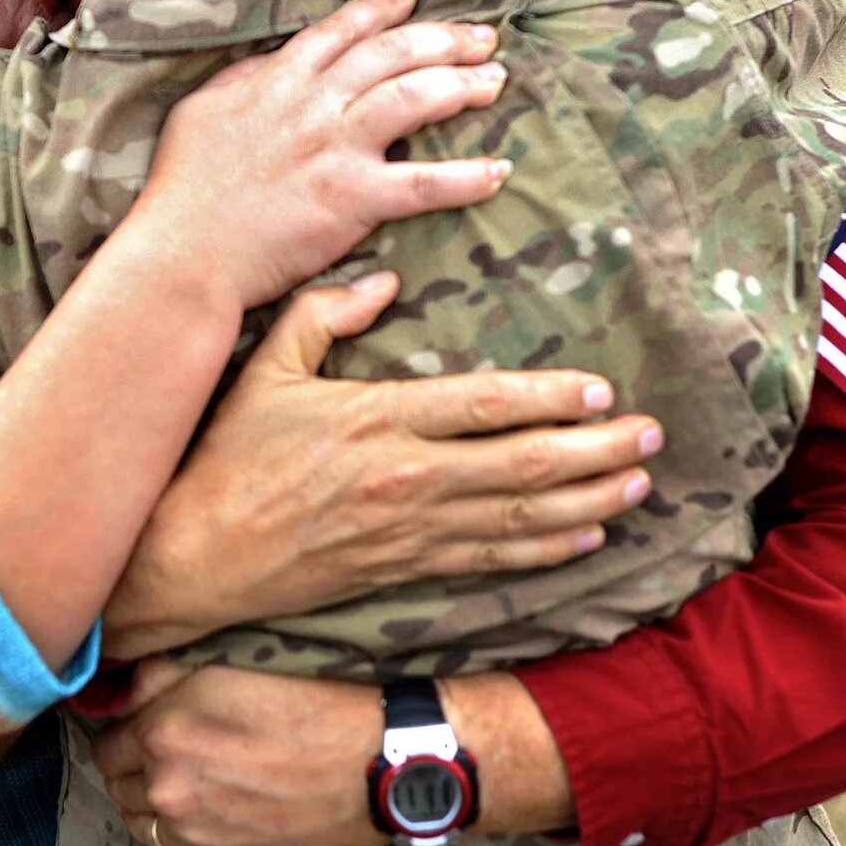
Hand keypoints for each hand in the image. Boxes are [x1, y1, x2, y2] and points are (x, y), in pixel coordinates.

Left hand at [97, 662, 572, 845]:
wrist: (376, 764)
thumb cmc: (312, 705)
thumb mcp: (231, 666)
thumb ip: (160, 676)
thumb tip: (119, 688)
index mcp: (164, 732)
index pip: (108, 743)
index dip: (131, 734)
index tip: (151, 730)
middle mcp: (168, 788)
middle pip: (120, 786)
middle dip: (140, 769)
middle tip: (181, 755)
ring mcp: (193, 836)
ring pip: (141, 826)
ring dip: (157, 807)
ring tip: (196, 787)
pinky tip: (205, 823)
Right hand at [103, 277, 660, 659]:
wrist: (194, 554)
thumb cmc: (228, 456)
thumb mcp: (267, 367)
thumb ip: (325, 312)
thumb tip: (386, 276)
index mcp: (380, 419)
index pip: (485, 405)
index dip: (550, 399)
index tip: (600, 390)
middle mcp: (408, 476)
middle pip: (524, 464)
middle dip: (597, 451)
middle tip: (651, 436)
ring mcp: (411, 529)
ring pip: (521, 517)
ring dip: (588, 501)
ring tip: (638, 484)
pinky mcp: (405, 568)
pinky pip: (491, 560)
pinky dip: (544, 551)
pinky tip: (586, 539)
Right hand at [135, 0, 510, 311]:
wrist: (183, 250)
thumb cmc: (182, 188)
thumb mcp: (201, 110)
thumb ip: (243, 80)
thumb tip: (271, 63)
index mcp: (279, 78)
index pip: (341, 30)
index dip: (382, 10)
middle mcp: (315, 102)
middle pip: (394, 53)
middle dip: (445, 39)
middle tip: (483, 38)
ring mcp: (336, 147)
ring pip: (415, 97)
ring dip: (463, 86)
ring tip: (496, 82)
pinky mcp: (353, 198)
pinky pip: (424, 183)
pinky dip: (466, 177)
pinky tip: (498, 172)